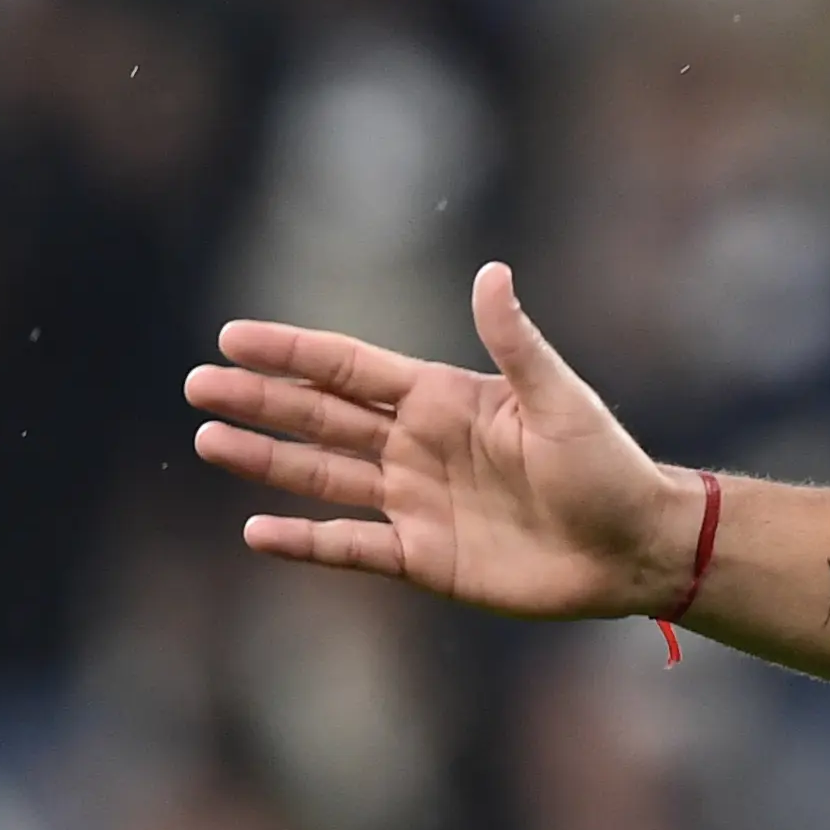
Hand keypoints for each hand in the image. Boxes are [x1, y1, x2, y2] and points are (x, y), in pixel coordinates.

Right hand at [185, 262, 700, 621]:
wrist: (633, 546)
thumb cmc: (606, 465)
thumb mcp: (560, 398)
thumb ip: (515, 343)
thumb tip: (491, 272)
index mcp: (445, 399)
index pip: (351, 368)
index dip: (293, 353)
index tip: (231, 337)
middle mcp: (418, 446)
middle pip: (322, 417)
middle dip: (261, 399)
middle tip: (197, 384)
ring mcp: (415, 502)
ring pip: (322, 476)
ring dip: (266, 459)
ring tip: (208, 439)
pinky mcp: (421, 557)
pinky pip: (349, 547)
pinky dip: (304, 542)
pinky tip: (256, 531)